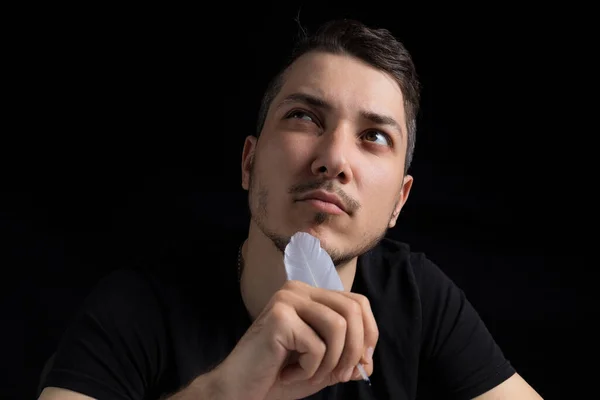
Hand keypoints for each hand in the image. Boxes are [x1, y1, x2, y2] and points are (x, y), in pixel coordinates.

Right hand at [214, 280, 378, 399]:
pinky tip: (288, 374)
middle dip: (354, 350)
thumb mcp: (322, 366)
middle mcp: (298, 290)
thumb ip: (346, 360)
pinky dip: (309, 369)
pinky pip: (316, 345)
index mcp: (310, 295)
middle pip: (352, 311)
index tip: (363, 363)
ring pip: (338, 326)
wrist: (240, 389)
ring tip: (311, 375)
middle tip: (341, 376)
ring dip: (331, 362)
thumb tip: (368, 363)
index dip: (369, 334)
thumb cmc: (278, 375)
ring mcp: (287, 300)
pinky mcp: (279, 317)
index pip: (357, 302)